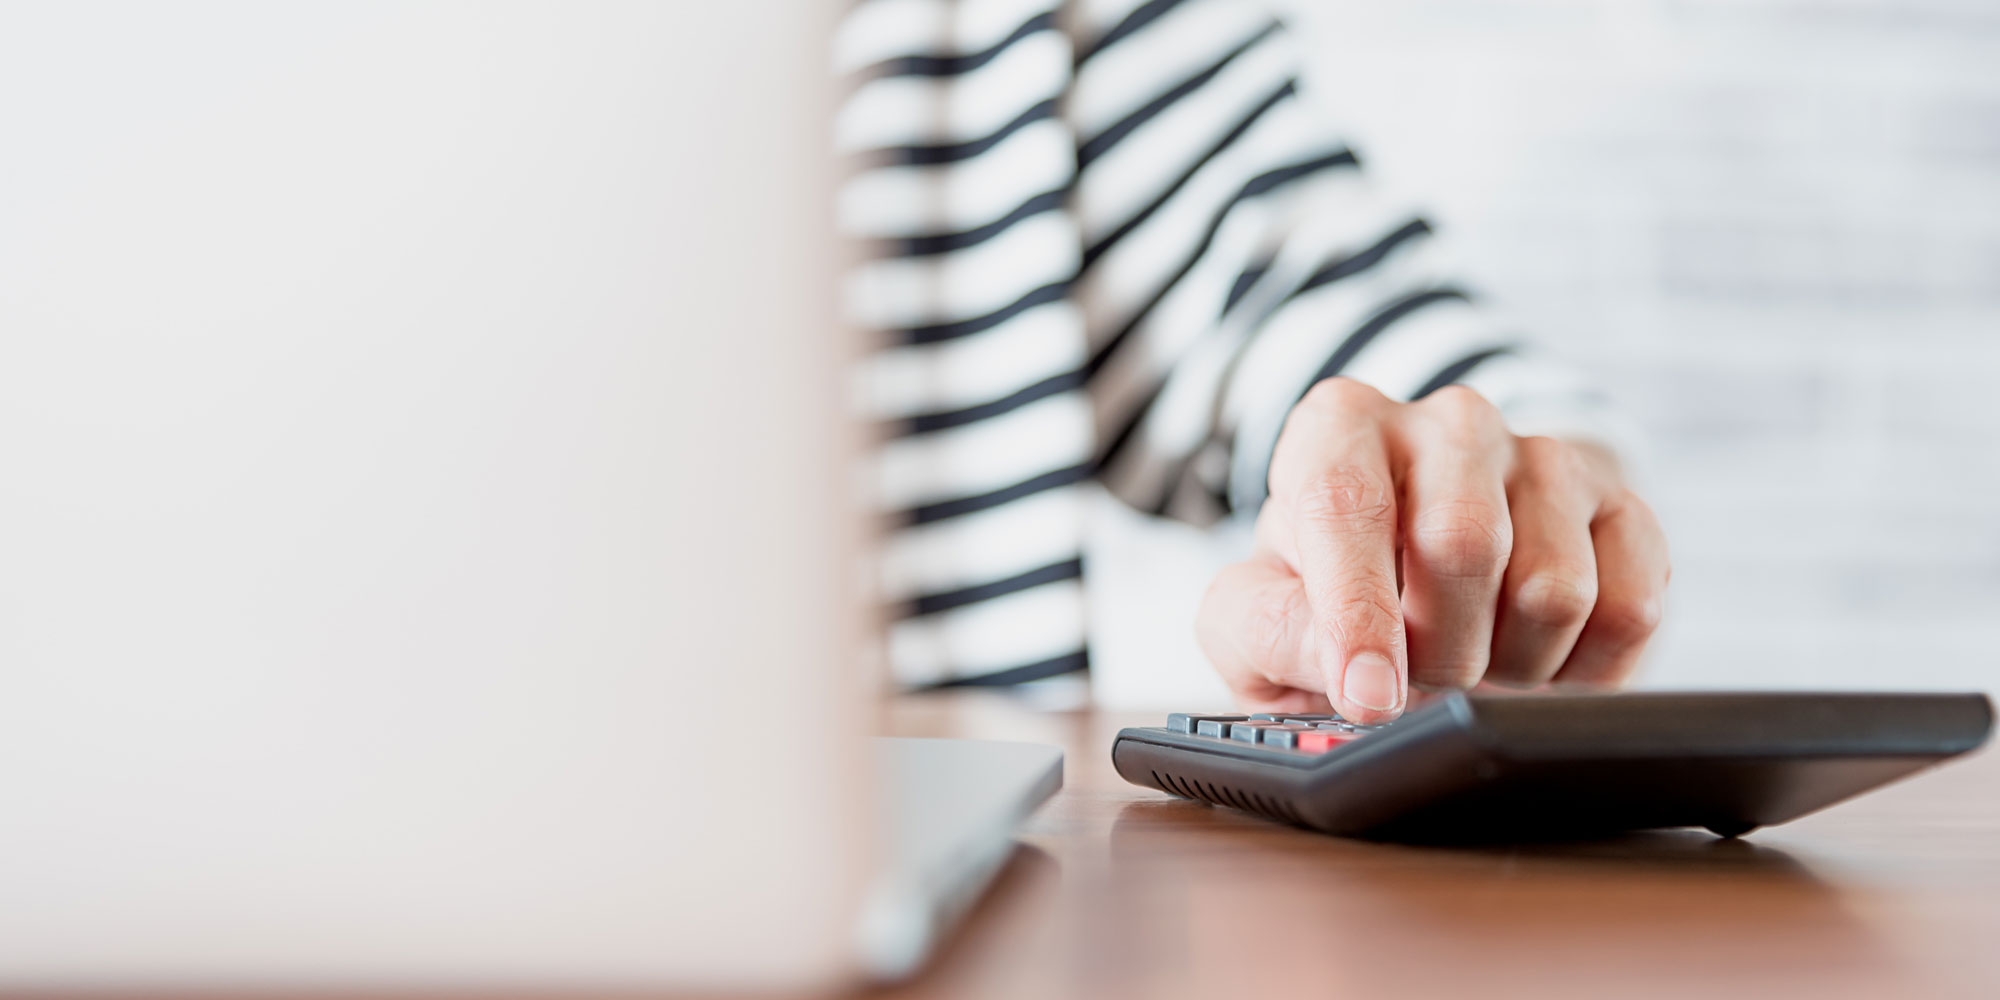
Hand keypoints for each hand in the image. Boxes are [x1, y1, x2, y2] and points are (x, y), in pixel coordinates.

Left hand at [1196, 378, 1668, 722]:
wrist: (1428, 593)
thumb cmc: (1325, 600)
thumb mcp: (1255, 616)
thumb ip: (1268, 627)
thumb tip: (1352, 669)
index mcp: (1340, 427)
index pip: (1346, 503)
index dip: (1358, 612)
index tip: (1368, 695)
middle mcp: (1447, 422)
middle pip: (1463, 543)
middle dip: (1439, 650)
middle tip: (1418, 676)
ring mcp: (1545, 457)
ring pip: (1555, 588)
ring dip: (1511, 664)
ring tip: (1475, 657)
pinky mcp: (1626, 510)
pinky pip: (1631, 610)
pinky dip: (1584, 670)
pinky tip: (1537, 657)